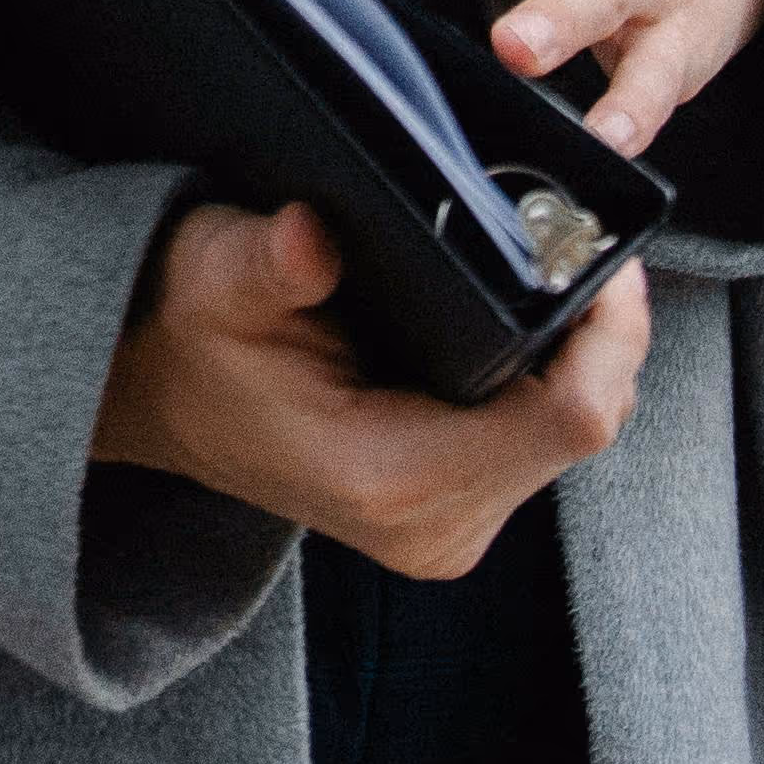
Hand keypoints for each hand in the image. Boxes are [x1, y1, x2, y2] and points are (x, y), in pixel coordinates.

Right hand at [90, 198, 646, 578]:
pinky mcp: (454, 513)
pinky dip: (549, 376)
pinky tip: (526, 318)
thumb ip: (267, 263)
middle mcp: (433, 526)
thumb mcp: (213, 275)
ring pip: (574, 435)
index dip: (609, 331)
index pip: (567, 419)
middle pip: (587, 424)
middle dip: (600, 331)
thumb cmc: (186, 330)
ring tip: (555, 266)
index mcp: (390, 478)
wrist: (153, 395)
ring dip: (578, 353)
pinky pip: (542, 442)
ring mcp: (447, 529)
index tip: (603, 249)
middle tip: (578, 238)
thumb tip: (311, 235)